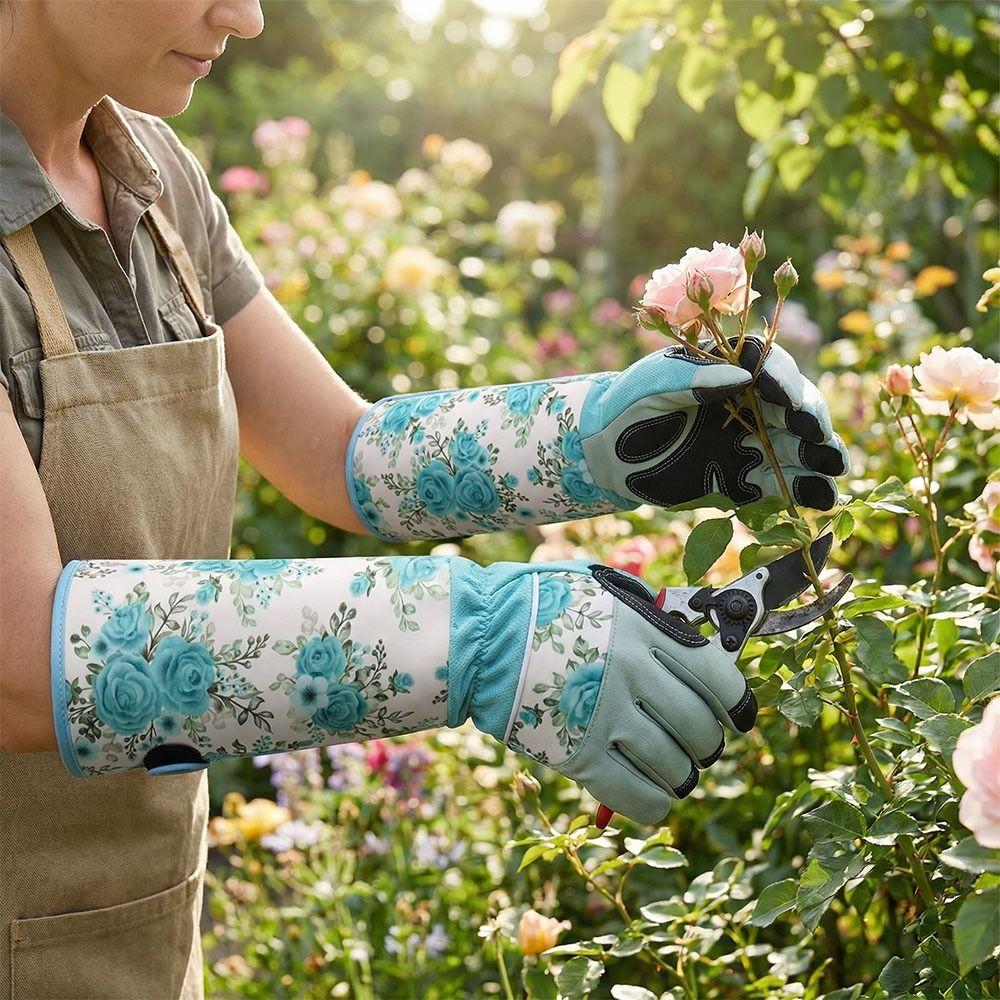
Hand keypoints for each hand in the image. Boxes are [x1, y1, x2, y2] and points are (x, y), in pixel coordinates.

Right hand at [502, 565, 756, 823]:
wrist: (475, 635)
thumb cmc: (535, 604)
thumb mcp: (598, 589)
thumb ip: (646, 614)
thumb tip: (690, 640)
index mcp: (642, 631)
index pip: (716, 676)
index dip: (739, 703)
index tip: (741, 717)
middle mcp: (632, 675)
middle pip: (700, 727)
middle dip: (709, 743)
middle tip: (700, 744)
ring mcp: (603, 718)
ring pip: (675, 767)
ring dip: (684, 774)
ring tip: (676, 771)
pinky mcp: (577, 756)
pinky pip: (637, 797)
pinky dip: (655, 803)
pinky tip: (653, 795)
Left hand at [579, 335, 848, 511]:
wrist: (604, 453)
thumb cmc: (626, 406)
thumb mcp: (653, 385)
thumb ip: (695, 379)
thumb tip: (744, 376)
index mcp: (728, 369)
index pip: (768, 364)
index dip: (782, 378)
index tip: (784, 396)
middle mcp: (748, 403)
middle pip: (794, 405)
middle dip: (810, 418)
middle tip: (814, 432)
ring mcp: (749, 442)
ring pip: (797, 445)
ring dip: (819, 455)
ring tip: (833, 466)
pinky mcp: (743, 479)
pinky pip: (780, 484)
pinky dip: (802, 491)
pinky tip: (820, 498)